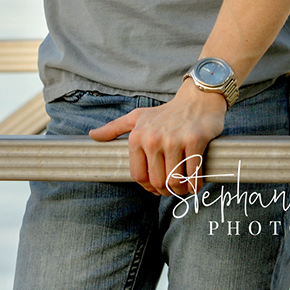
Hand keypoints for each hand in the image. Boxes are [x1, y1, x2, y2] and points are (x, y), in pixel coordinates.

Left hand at [88, 79, 226, 195]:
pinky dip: (195, 184)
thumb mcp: (137, 117)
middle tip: (173, 188)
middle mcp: (153, 138)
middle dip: (166, 191)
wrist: (197, 98)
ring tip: (184, 186)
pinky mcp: (194, 140)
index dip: (148, 187)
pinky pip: (193, 173)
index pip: (139, 176)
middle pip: (157, 181)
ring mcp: (174, 140)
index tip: (157, 187)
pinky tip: (195, 183)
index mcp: (137, 136)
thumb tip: (92, 135)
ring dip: (181, 190)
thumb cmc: (166, 112)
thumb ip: (114, 128)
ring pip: (174, 181)